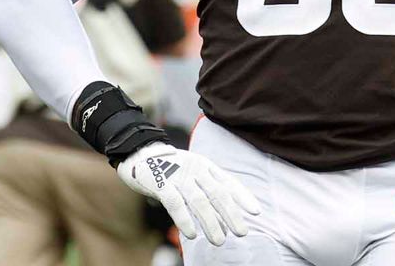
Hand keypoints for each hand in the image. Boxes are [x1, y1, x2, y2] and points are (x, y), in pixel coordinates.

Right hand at [116, 143, 260, 245]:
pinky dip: (184, 219)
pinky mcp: (160, 183)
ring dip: (211, 222)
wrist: (138, 154)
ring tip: (220, 241)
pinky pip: (175, 203)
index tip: (255, 212)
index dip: (242, 197)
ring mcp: (178, 176)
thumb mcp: (192, 174)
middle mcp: (194, 169)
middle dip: (231, 214)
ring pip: (199, 201)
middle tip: (242, 232)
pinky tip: (192, 234)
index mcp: (205, 165)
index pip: (228, 181)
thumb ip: (207, 192)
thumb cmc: (169, 169)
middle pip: (217, 193)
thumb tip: (226, 220)